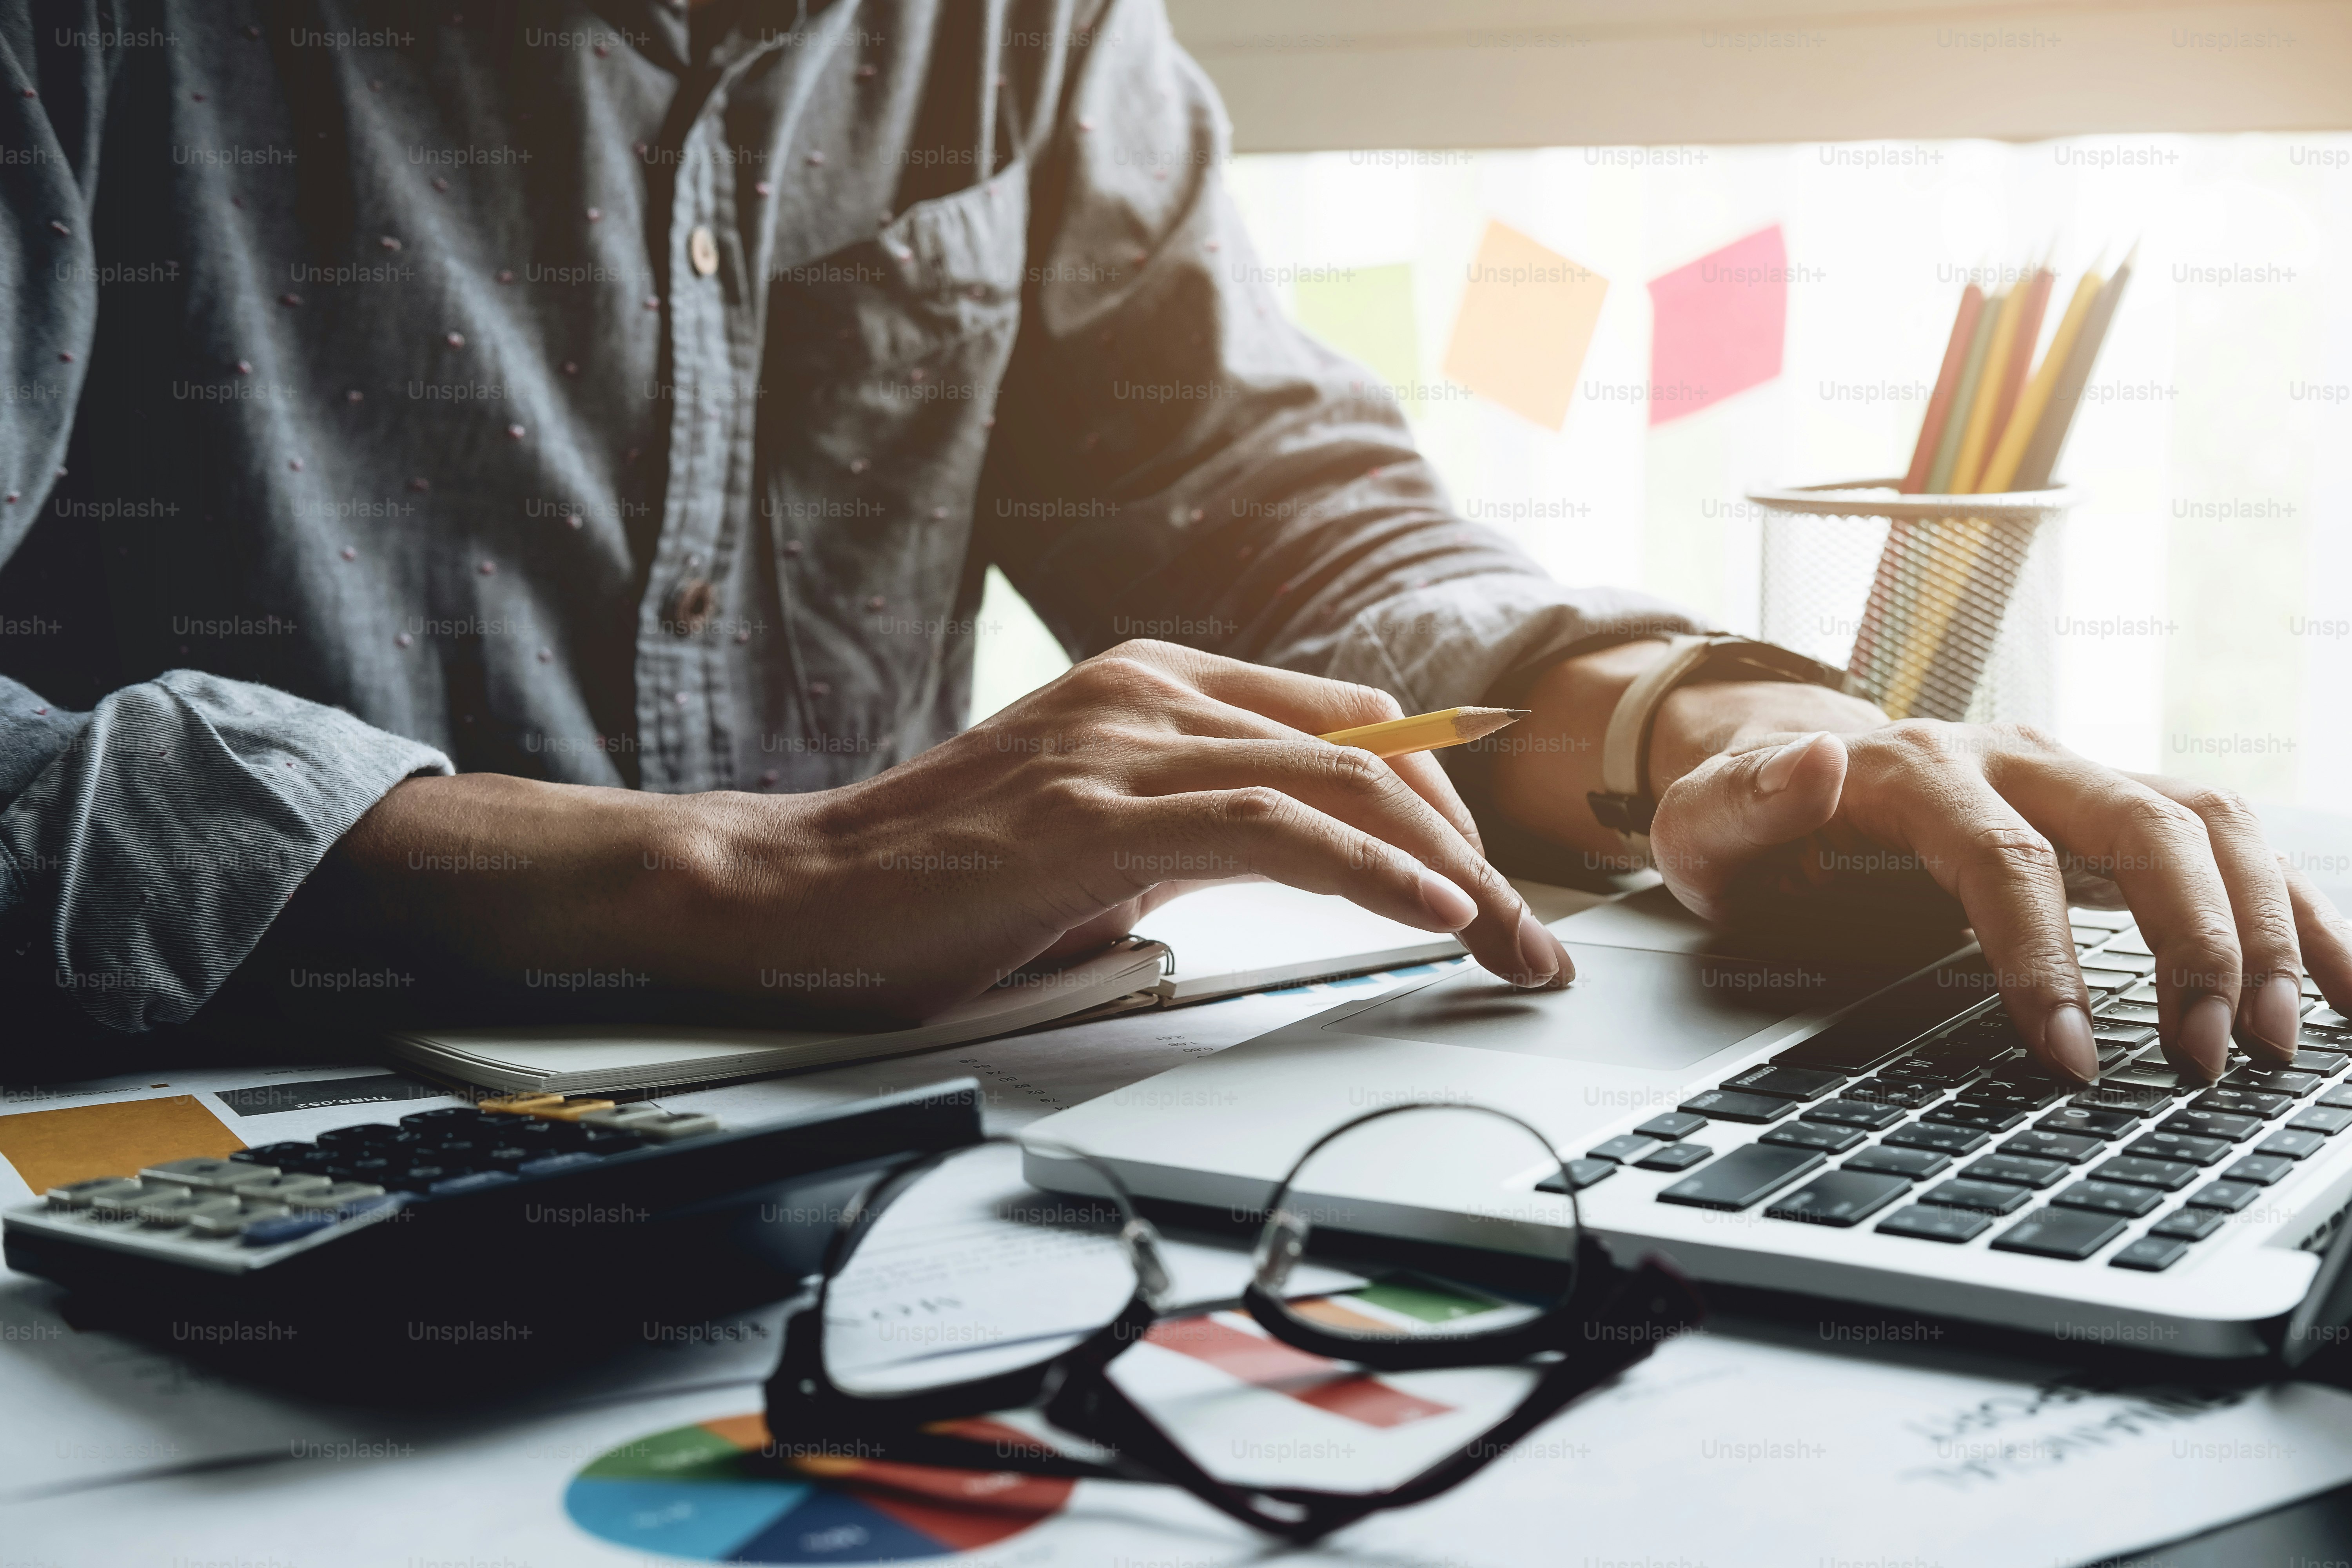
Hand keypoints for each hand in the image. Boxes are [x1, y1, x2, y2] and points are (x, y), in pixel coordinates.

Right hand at [309, 640, 1567, 1021]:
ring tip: (1511, 946)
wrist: (795, 892)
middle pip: (1373, 750)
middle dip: (1473, 849)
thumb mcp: (1098, 839)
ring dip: (1451, 873)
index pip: (1351, 727)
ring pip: (1344, 780)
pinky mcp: (1095, 807)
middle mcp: (1151, 690)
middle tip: (1528, 940)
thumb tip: (1277, 864)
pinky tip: (1433, 913)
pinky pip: (1276, 826)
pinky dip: (1371, 871)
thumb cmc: (940, 881)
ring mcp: (1123, 739)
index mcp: (1157, 687)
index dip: (1442, 806)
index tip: (1493, 891)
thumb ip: (1190, 830)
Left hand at [1645, 684, 2351, 1085]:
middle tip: (2211, 1057)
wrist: (1780, 764)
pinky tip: (2343, 985)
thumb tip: (1811, 760)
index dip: (2042, 958)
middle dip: (2192, 943)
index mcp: (1918, 769)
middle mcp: (2017, 758)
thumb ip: (1746, 803)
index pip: (2006, 859)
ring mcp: (2079, 777)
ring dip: (2263, 926)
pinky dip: (2296, 908)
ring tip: (2287, 1041)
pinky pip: (2232, 843)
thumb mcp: (1706, 820)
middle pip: (2142, 826)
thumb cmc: (1746, 817)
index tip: (2069, 1057)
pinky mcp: (2119, 808)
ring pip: (2207, 824)